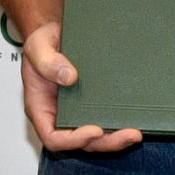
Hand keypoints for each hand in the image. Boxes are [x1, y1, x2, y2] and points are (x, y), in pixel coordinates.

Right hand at [19, 19, 142, 156]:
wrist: (55, 33)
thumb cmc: (42, 42)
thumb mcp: (38, 46)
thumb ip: (48, 62)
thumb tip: (69, 77)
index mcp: (41, 109)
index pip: (53, 137)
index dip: (74, 140)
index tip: (94, 130)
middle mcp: (59, 115)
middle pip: (81, 142)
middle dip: (106, 142)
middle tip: (129, 135)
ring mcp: (77, 112)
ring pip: (96, 137)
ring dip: (116, 138)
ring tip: (136, 133)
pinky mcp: (92, 104)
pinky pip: (105, 119)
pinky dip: (119, 124)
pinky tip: (135, 119)